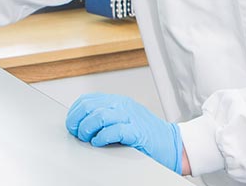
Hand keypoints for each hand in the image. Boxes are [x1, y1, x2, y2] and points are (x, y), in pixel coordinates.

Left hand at [65, 93, 183, 173]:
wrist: (173, 144)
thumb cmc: (148, 135)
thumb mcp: (124, 119)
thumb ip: (106, 117)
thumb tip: (81, 123)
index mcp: (118, 102)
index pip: (86, 100)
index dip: (74, 114)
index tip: (72, 126)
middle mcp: (123, 106)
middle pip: (89, 107)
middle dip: (78, 122)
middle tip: (79, 134)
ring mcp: (130, 117)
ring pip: (99, 116)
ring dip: (88, 130)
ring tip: (89, 139)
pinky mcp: (136, 132)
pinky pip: (113, 131)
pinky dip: (102, 138)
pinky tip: (101, 143)